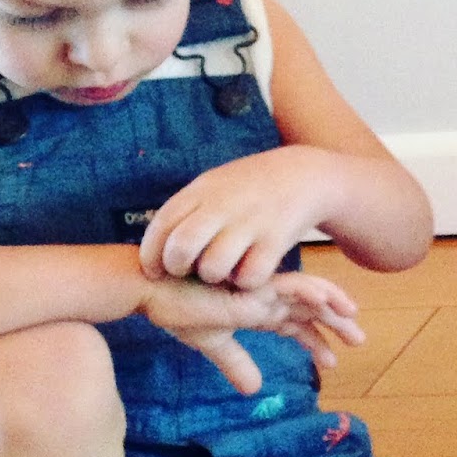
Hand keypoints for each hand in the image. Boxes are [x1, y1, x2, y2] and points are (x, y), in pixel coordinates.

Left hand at [140, 148, 332, 290]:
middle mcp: (223, 205)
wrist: (304, 175)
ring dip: (214, 277)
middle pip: (182, 248)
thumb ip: (184, 211)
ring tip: (224, 271)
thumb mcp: (213, 185)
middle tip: (189, 271)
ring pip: (213, 268)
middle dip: (179, 268)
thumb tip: (152, 248)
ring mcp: (251, 222)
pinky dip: (246, 281)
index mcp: (201, 191)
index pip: (161, 227)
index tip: (156, 270)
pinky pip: (249, 276)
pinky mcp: (277, 240)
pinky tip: (251, 270)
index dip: (151, 255)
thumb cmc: (248, 188)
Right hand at [141, 270, 362, 393]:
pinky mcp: (254, 284)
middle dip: (336, 325)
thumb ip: (236, 364)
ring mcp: (262, 289)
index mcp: (257, 310)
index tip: (332, 363)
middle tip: (359, 340)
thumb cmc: (176, 310)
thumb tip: (254, 390)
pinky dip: (312, 292)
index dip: (315, 342)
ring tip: (354, 323)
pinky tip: (329, 302)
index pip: (296, 325)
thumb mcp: (213, 344)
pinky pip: (292, 285)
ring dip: (334, 309)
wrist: (152, 290)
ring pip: (310, 296)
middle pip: (311, 310)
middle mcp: (266, 298)